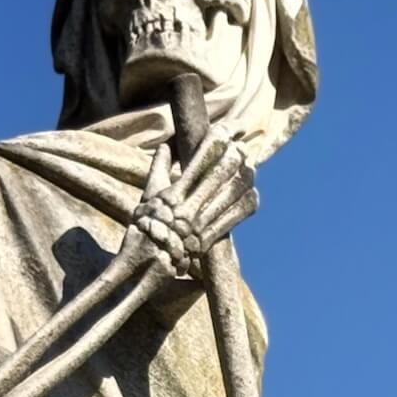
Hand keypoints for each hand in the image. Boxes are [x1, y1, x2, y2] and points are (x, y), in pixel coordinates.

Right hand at [129, 134, 256, 277]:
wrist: (147, 265)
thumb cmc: (144, 229)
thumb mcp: (148, 196)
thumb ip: (158, 169)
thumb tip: (166, 147)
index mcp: (174, 194)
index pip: (200, 160)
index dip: (217, 141)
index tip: (228, 130)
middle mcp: (190, 208)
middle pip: (221, 174)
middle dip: (234, 157)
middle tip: (242, 147)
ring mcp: (203, 224)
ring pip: (233, 194)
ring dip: (244, 177)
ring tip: (249, 166)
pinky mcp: (211, 238)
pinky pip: (236, 217)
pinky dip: (246, 202)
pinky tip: (251, 192)